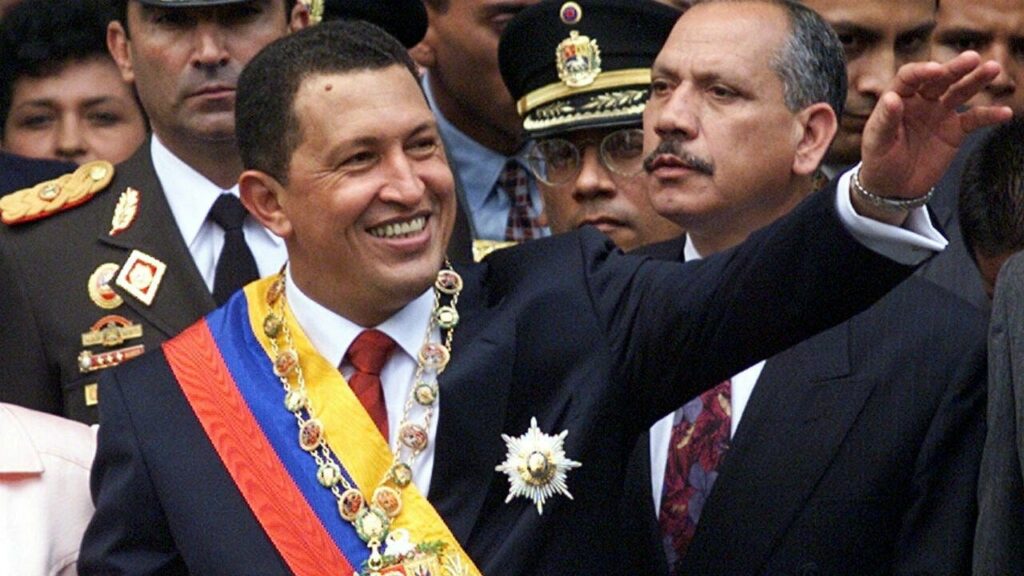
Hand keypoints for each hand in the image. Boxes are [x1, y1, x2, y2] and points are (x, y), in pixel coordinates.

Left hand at [858, 51, 1011, 206]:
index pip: (910, 77)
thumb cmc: (879, 161)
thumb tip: (891, 98)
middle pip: (939, 79)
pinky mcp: (955, 130)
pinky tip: (1005, 113)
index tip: (936, 70)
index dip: (922, 71)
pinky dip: (989, 115)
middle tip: (972, 58)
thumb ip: (885, 120)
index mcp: (898, 98)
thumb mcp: (876, 143)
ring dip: (976, 80)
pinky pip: (975, 119)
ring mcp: (940, 113)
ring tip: (993, 68)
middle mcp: (921, 101)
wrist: (894, 186)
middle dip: (955, 68)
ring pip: (960, 92)